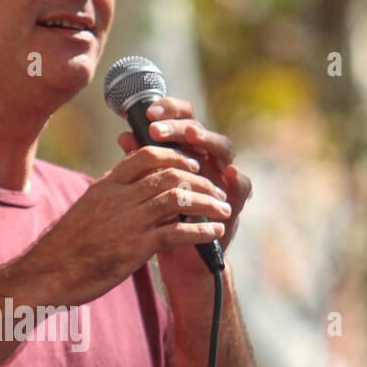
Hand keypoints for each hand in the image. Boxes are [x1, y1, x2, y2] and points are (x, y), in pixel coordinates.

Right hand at [19, 129, 229, 306]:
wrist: (47, 275)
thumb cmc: (66, 246)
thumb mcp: (86, 209)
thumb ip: (110, 194)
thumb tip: (128, 182)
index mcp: (106, 186)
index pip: (147, 155)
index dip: (176, 155)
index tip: (192, 165)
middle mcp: (118, 198)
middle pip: (169, 174)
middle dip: (201, 181)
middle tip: (217, 191)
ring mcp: (126, 222)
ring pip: (178, 199)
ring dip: (208, 203)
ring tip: (223, 210)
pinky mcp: (133, 248)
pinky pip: (176, 232)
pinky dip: (200, 231)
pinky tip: (213, 233)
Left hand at [117, 95, 251, 282]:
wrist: (178, 256)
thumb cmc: (160, 217)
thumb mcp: (147, 189)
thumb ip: (141, 162)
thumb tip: (124, 135)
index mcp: (185, 150)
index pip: (179, 119)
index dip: (166, 110)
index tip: (146, 112)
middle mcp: (205, 158)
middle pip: (198, 129)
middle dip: (178, 125)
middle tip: (157, 127)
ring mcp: (222, 176)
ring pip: (223, 149)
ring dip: (207, 141)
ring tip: (192, 136)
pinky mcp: (234, 200)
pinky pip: (242, 186)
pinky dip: (237, 179)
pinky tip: (229, 173)